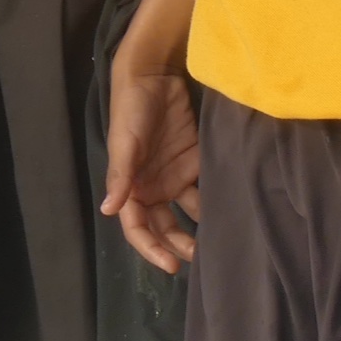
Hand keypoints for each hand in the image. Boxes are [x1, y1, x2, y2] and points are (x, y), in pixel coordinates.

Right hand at [102, 57, 201, 274]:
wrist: (155, 75)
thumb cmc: (132, 109)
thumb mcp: (125, 143)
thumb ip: (121, 177)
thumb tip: (109, 210)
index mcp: (131, 187)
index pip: (137, 227)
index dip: (151, 248)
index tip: (171, 265)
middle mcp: (152, 187)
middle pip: (163, 227)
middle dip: (177, 246)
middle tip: (200, 259)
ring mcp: (174, 176)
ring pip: (186, 213)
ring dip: (199, 230)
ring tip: (220, 243)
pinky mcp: (195, 162)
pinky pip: (205, 190)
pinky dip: (216, 203)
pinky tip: (232, 212)